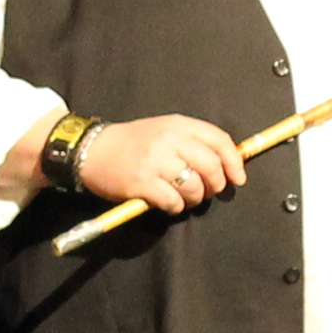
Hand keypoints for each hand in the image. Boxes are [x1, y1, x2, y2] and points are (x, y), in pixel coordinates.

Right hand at [73, 114, 244, 215]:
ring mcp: (155, 162)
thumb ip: (193, 142)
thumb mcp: (165, 130)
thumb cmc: (133, 143)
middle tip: (209, 192)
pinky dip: (176, 207)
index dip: (234, 162)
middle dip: (216, 184)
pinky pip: (174, 202)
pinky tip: (168, 203)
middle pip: (211, 166)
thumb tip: (226, 165)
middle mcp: (169, 140)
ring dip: (196, 198)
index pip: (219, 140)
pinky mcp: (142, 183)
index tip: (238, 178)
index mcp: (178, 125)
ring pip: (194, 186)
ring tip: (186, 198)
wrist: (93, 150)